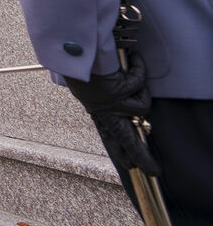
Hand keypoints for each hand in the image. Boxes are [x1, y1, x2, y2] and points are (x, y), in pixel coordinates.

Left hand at [65, 54, 159, 174]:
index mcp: (97, 111)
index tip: (129, 165)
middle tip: (154, 170)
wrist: (70, 56)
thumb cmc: (78, 69)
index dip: (120, 152)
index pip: (110, 138)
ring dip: (142, 91)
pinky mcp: (117, 90)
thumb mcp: (89, 91)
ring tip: (132, 74)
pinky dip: (138, 69)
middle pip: (126, 141)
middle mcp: (104, 111)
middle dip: (141, 156)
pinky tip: (134, 60)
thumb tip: (128, 114)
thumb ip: (103, 103)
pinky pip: (138, 82)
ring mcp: (112, 102)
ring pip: (142, 107)